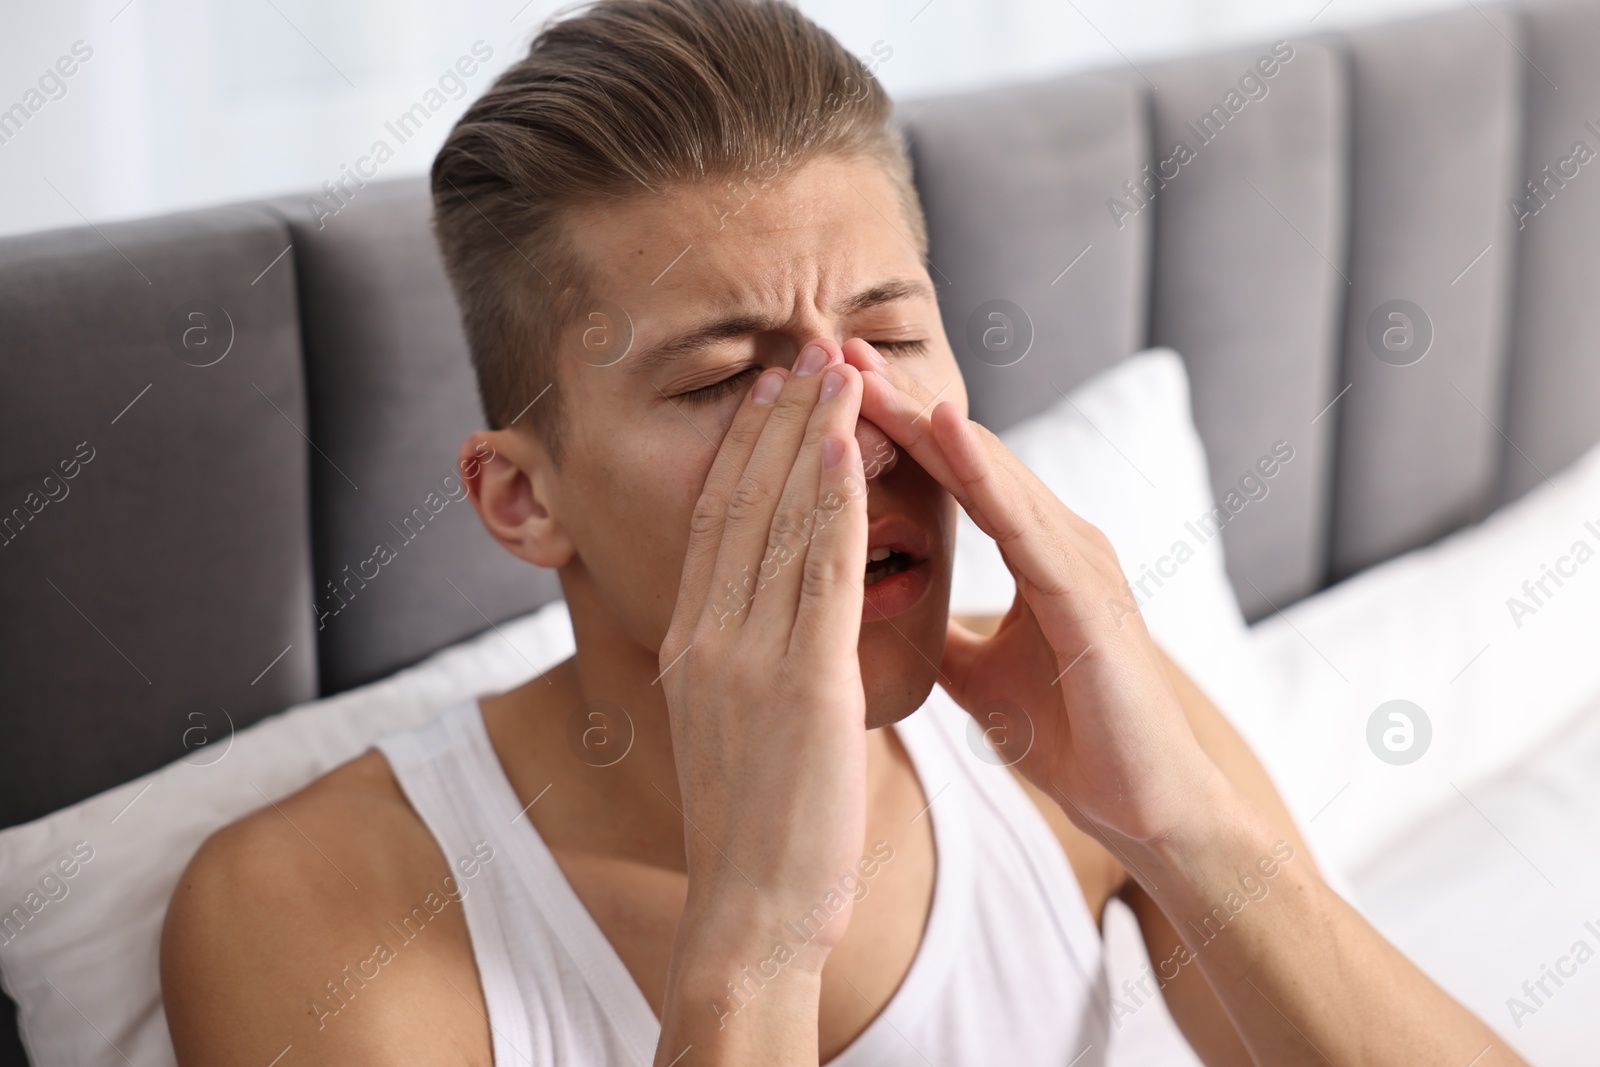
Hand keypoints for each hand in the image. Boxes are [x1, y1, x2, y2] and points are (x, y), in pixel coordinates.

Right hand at [658, 339, 871, 958]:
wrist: (751, 909)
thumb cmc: (755, 826)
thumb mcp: (730, 725)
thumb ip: (740, 662)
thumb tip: (757, 623)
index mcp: (692, 644)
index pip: (716, 522)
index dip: (743, 449)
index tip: (769, 391)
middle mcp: (707, 637)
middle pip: (739, 502)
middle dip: (773, 419)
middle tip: (801, 348)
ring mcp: (746, 658)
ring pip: (779, 521)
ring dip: (810, 435)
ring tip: (834, 368)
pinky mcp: (799, 685)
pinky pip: (819, 572)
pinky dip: (835, 500)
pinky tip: (852, 446)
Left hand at [844, 339, 1224, 848]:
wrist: (1146, 806)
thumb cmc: (1074, 737)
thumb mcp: (985, 679)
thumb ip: (949, 638)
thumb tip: (893, 621)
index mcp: (1034, 554)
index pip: (951, 476)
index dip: (893, 432)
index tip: (831, 392)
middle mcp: (1060, 540)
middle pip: (967, 456)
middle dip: (899, 403)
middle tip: (835, 349)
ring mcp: (1081, 559)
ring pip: (993, 473)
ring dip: (928, 419)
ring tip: (869, 371)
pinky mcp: (1091, 594)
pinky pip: (1028, 522)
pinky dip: (985, 474)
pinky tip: (944, 431)